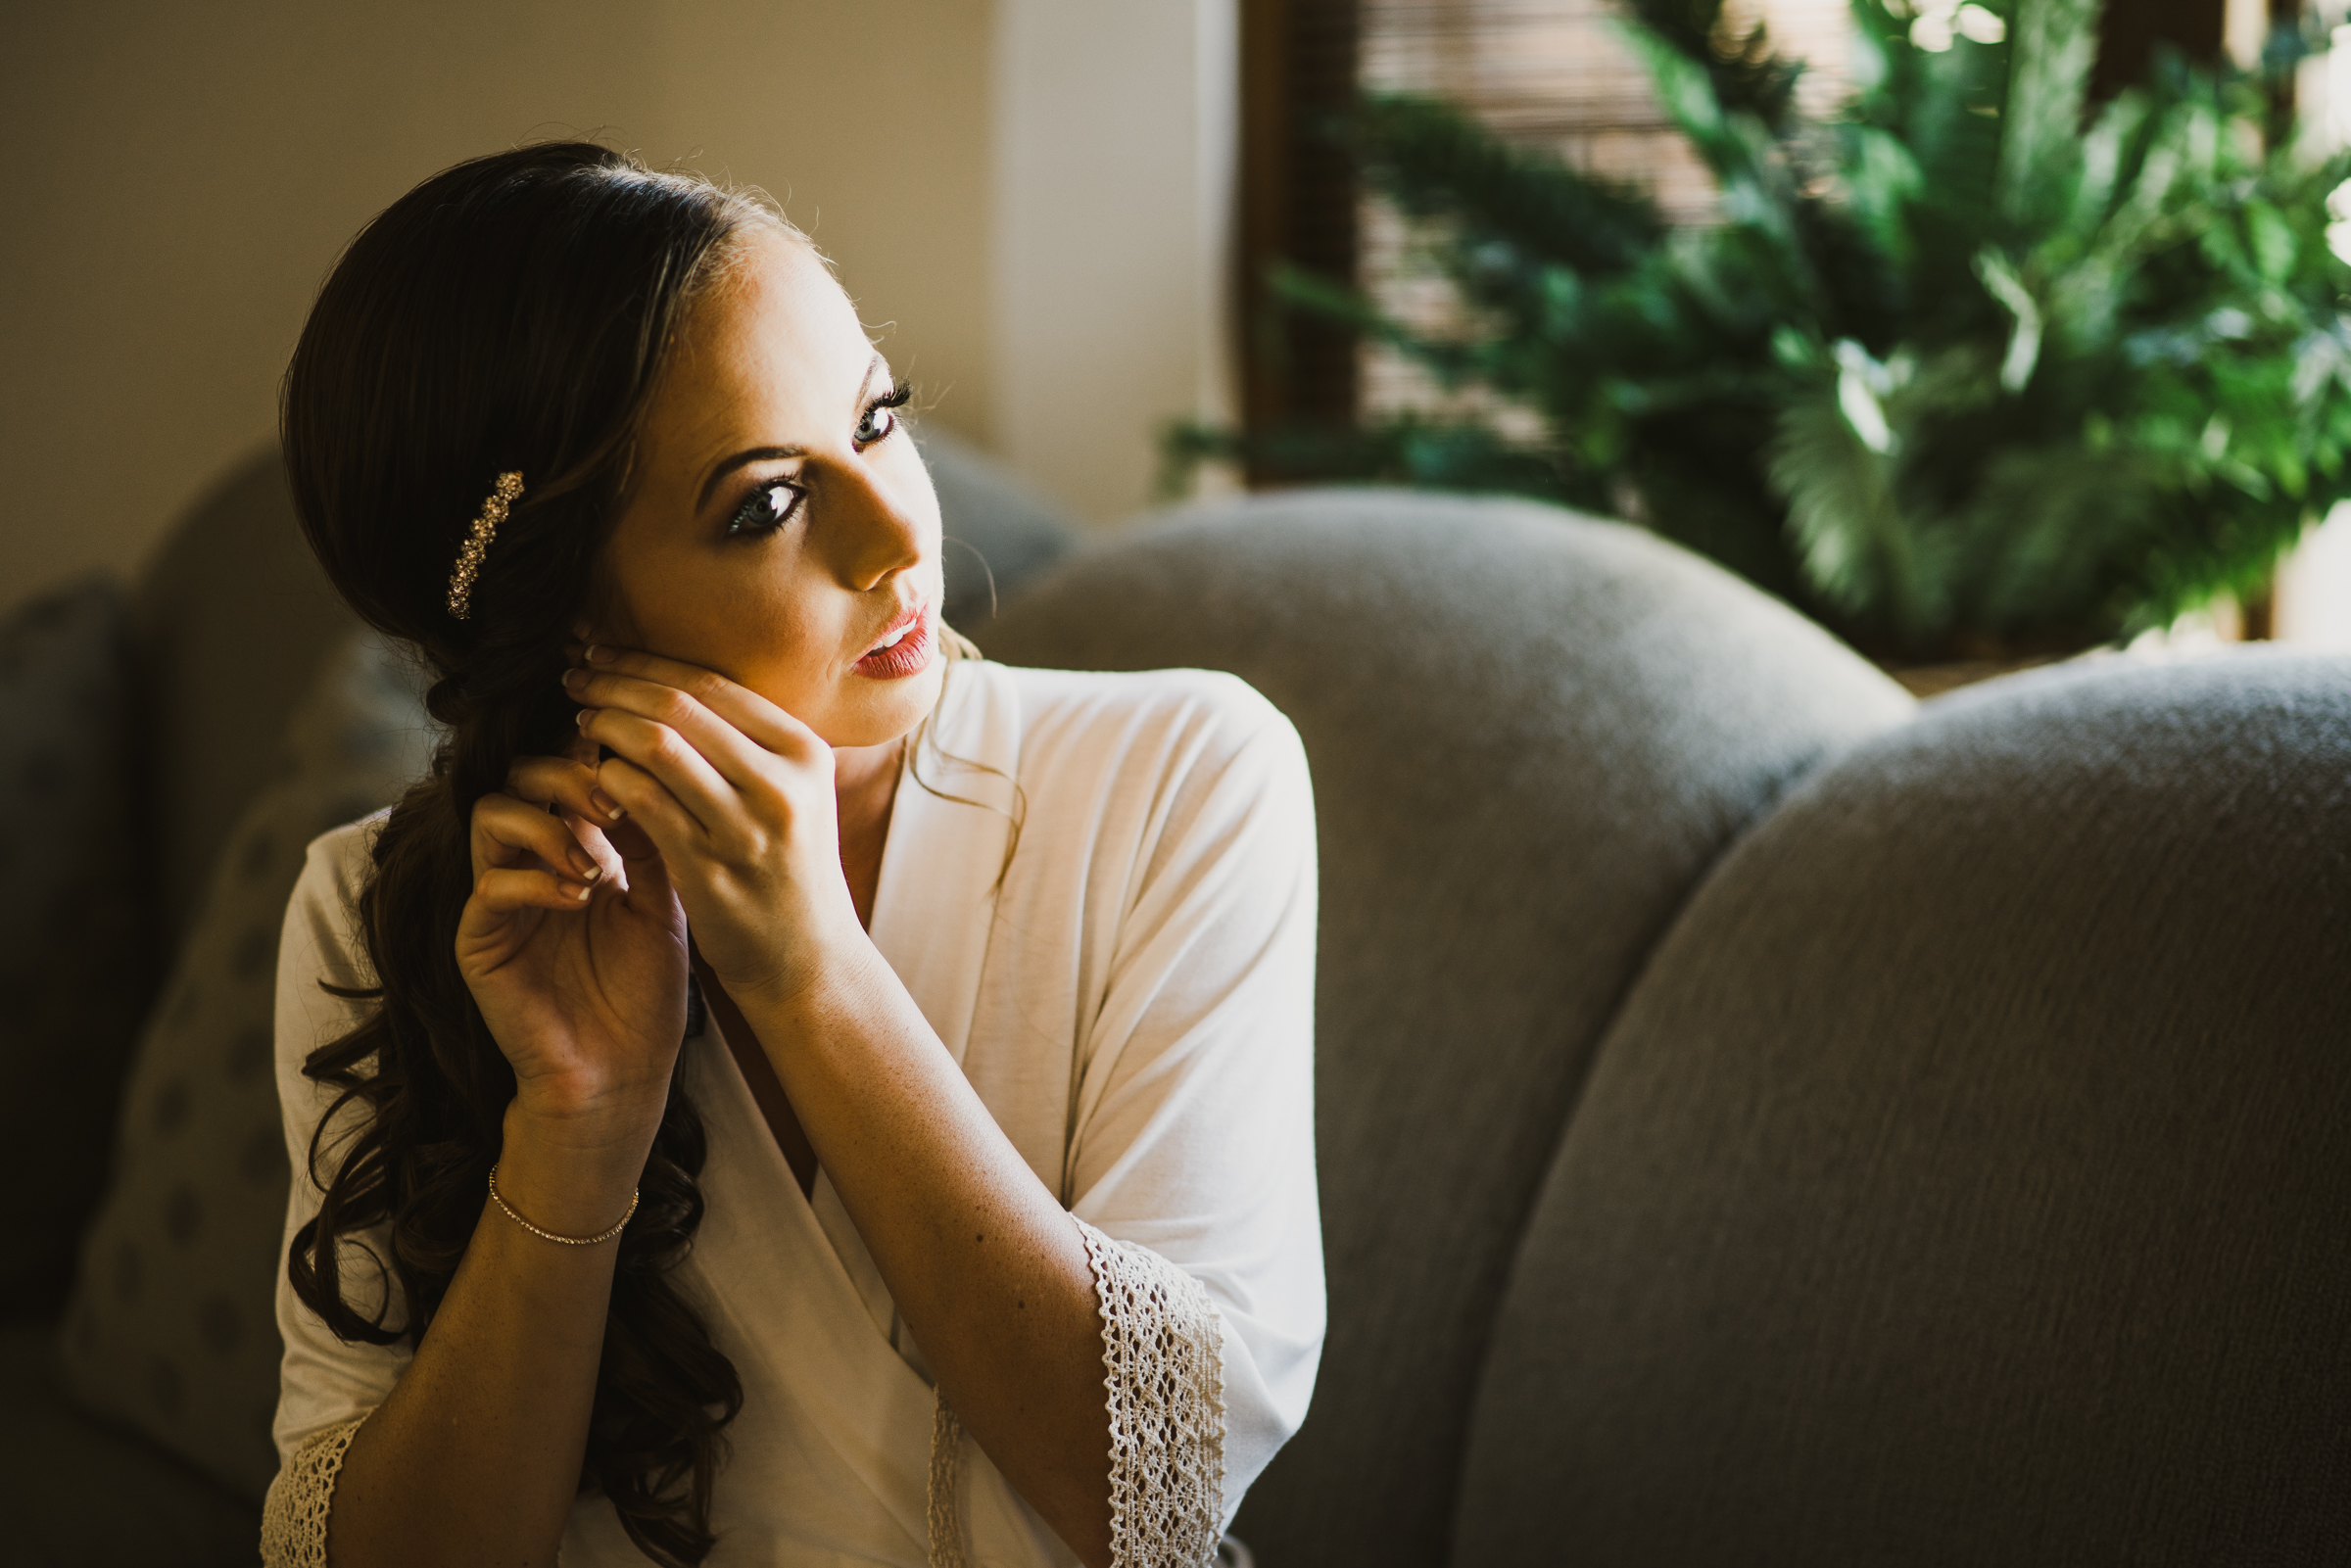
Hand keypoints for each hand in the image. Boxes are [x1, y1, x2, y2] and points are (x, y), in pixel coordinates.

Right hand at [456, 733, 690, 1143]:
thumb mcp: (665, 906)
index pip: (569, 772)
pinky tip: (579, 899)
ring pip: (492, 814)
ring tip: (597, 865)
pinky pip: (489, 884)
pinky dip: (535, 880)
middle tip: (614, 809)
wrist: (621, 1074)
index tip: (642, 770)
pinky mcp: (479, 940)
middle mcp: (531, 862)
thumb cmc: (646, 993)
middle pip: (523, 774)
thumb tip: (655, 769)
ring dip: (548, 825)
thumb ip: (656, 842)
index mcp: (578, 848)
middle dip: (569, 778)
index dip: (598, 758)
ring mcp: (501, 899)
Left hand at [561, 644, 869, 1009]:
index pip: (712, 683)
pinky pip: (641, 801)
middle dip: (615, 683)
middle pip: (679, 705)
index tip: (605, 653)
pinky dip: (608, 779)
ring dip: (604, 726)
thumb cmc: (789, 870)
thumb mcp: (794, 796)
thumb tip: (670, 683)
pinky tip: (594, 776)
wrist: (810, 960)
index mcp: (805, 751)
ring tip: (581, 723)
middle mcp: (780, 783)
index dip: (647, 662)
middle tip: (575, 676)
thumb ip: (749, 744)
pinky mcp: (708, 868)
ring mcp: (745, 827)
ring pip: (655, 745)